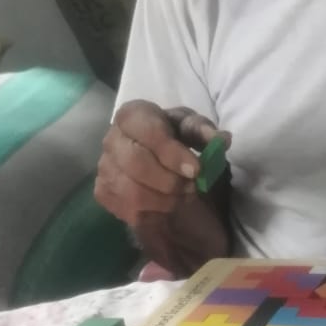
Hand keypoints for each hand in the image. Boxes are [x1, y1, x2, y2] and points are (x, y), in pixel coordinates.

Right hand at [94, 101, 229, 225]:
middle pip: (136, 163)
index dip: (171, 152)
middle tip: (193, 186)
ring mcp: (104, 167)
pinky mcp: (104, 192)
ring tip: (183, 195)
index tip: (196, 170)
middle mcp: (111, 139)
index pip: (146, 131)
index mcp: (132, 115)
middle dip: (171, 180)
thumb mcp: (194, 131)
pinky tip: (167, 203)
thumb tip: (221, 140)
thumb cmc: (176, 140)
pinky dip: (155, 210)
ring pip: (133, 190)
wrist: (160, 164)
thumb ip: (204, 132)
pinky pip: (129, 208)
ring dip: (166, 198)